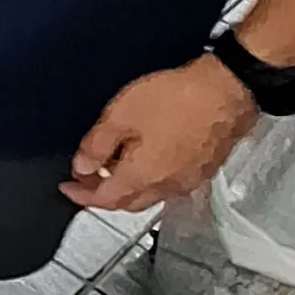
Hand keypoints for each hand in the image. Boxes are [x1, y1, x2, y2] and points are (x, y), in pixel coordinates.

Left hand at [64, 55, 258, 210]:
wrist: (227, 91)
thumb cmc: (178, 100)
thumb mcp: (121, 116)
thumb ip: (97, 145)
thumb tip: (82, 166)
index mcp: (143, 177)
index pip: (104, 200)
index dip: (81, 195)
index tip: (67, 188)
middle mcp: (168, 187)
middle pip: (128, 203)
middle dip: (103, 195)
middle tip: (86, 180)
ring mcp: (189, 180)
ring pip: (150, 195)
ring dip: (127, 187)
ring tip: (110, 166)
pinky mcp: (203, 170)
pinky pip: (169, 184)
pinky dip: (149, 179)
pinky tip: (143, 159)